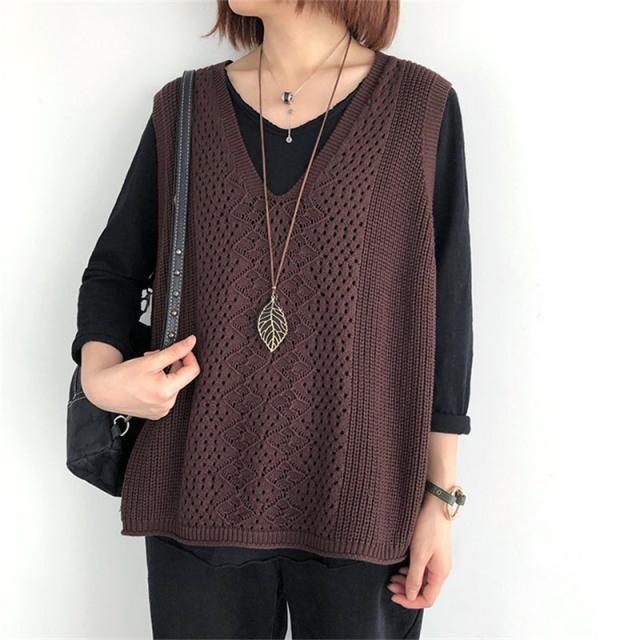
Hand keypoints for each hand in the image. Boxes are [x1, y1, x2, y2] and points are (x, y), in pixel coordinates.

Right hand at [81, 334, 199, 420]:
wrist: (102, 391)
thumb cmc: (122, 377)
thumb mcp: (150, 360)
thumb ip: (174, 351)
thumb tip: (191, 342)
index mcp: (167, 392)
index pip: (192, 370)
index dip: (188, 356)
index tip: (181, 348)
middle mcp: (167, 405)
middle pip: (182, 377)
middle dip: (172, 364)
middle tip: (153, 357)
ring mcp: (161, 410)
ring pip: (174, 385)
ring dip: (165, 373)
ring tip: (147, 369)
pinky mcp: (156, 413)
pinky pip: (166, 395)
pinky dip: (160, 384)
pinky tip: (147, 381)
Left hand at [386, 493, 451, 608]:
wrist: (436, 504)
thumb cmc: (429, 528)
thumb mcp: (418, 555)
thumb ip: (414, 578)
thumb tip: (411, 596)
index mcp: (440, 573)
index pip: (427, 599)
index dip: (410, 601)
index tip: (394, 596)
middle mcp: (441, 569)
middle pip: (424, 590)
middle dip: (406, 591)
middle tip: (389, 586)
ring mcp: (437, 560)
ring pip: (422, 580)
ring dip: (407, 582)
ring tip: (392, 578)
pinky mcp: (433, 552)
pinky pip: (422, 569)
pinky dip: (410, 572)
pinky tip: (401, 568)